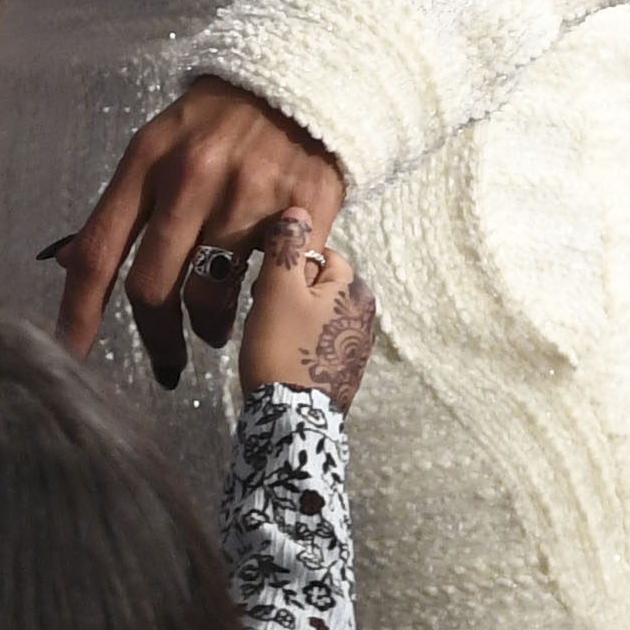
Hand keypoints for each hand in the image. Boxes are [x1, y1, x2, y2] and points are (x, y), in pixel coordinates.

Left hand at [51, 74, 348, 386]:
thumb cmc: (219, 121)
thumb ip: (120, 207)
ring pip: (209, 294)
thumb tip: (68, 261)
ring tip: (214, 327)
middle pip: (151, 287)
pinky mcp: (302, 208)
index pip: (97, 251)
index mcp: (146, 163)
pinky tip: (262, 298)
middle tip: (166, 360)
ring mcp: (248, 194)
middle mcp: (191, 179)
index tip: (70, 354)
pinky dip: (261, 304)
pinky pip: (271, 284)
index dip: (78, 312)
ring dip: (208, 327)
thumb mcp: (156, 146)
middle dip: (155, 338)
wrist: (298, 79)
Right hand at [234, 209, 377, 412]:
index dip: (289, 264)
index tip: (266, 285)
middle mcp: (365, 316)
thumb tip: (298, 209)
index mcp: (354, 290)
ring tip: (270, 337)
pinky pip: (318, 342)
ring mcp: (357, 348)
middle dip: (291, 292)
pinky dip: (300, 343)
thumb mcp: (277, 290)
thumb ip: (286, 246)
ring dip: (293, 318)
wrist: (290, 419)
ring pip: (316, 314)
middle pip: (319, 284)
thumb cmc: (283, 348)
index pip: (321, 254)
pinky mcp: (344, 373)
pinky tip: (282, 356)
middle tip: (265, 312)